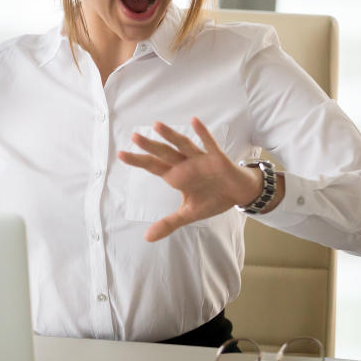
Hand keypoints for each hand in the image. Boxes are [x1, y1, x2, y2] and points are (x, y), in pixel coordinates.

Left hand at [117, 117, 263, 241]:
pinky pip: (210, 145)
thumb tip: (147, 238)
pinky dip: (203, 134)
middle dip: (150, 146)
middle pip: (164, 153)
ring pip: (183, 145)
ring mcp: (201, 160)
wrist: (239, 194)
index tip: (121, 154)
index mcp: (176, 176)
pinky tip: (195, 122)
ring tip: (157, 125)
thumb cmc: (213, 198)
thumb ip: (168, 223)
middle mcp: (185, 164)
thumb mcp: (189, 214)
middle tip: (134, 137)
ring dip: (171, 136)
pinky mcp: (218, 158)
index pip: (153, 166)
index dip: (138, 161)